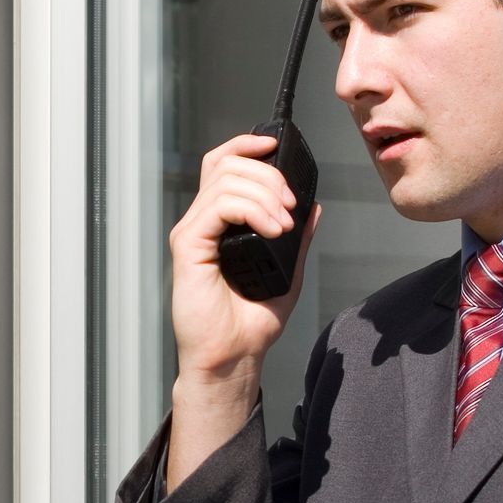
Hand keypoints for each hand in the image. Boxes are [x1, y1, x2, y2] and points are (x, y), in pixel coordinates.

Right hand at [166, 132, 322, 391]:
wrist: (233, 357)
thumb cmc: (250, 324)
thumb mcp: (286, 272)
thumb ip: (297, 239)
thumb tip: (314, 207)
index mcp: (221, 224)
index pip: (225, 165)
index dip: (247, 145)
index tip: (277, 145)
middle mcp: (203, 222)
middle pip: (228, 165)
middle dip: (269, 174)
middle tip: (291, 206)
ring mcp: (193, 232)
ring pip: (225, 179)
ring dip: (265, 193)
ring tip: (284, 224)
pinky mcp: (188, 246)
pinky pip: (219, 206)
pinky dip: (252, 209)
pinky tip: (272, 230)